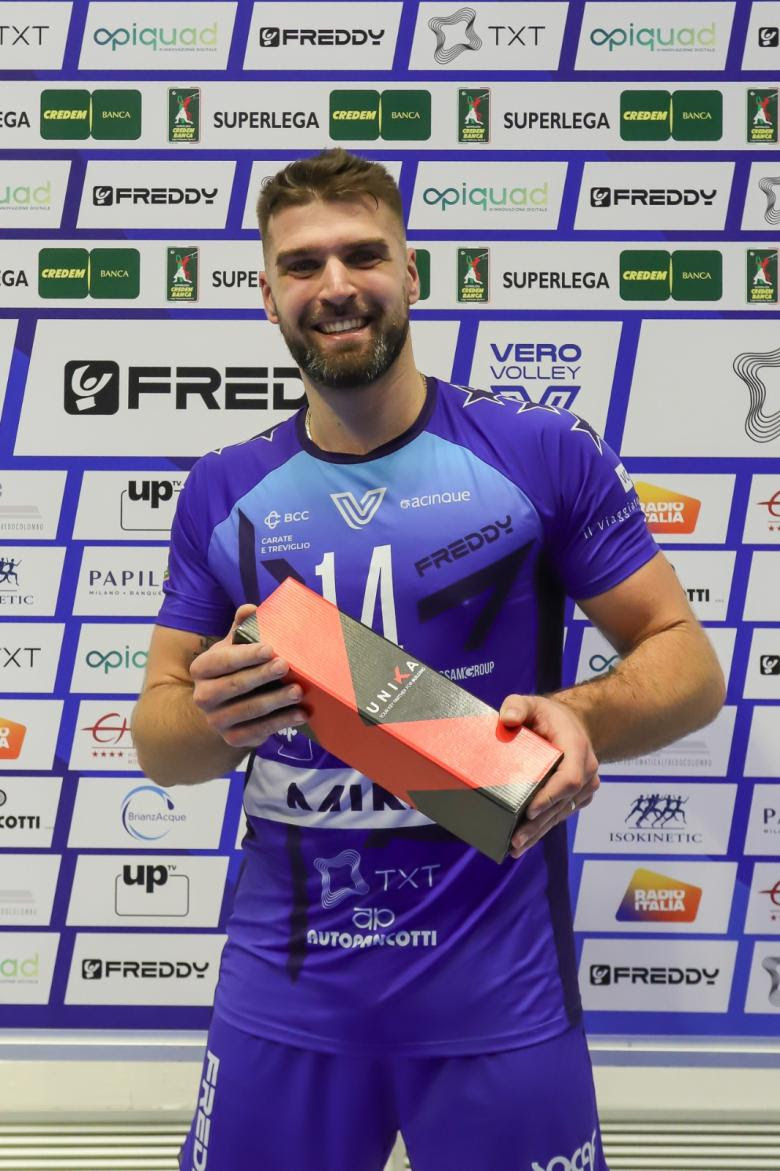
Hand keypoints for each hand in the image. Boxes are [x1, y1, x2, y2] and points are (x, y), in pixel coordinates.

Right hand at [190, 604, 306, 749]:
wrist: (225, 707)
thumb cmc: (234, 669)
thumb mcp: (233, 647)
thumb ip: (242, 628)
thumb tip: (250, 608)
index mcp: (201, 669)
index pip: (222, 661)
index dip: (246, 655)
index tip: (270, 649)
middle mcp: (203, 696)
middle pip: (235, 686)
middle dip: (262, 676)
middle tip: (285, 666)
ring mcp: (216, 720)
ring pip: (249, 710)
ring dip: (276, 701)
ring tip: (298, 691)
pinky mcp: (232, 738)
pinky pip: (258, 731)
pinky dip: (281, 723)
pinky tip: (301, 713)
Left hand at [498, 694, 599, 858]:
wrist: (572, 725)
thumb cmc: (548, 715)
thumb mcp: (531, 703)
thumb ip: (517, 706)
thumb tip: (508, 719)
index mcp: (577, 748)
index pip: (569, 778)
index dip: (551, 796)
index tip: (531, 809)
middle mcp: (587, 770)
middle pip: (563, 803)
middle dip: (539, 823)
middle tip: (516, 839)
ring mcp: (585, 787)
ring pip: (562, 813)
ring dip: (540, 832)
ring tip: (516, 847)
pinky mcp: (577, 797)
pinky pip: (561, 814)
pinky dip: (543, 828)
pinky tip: (525, 843)